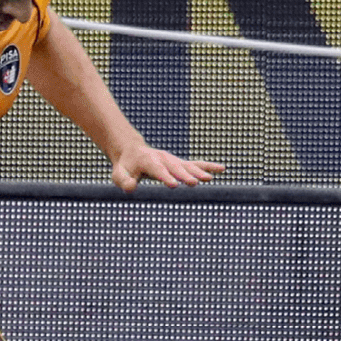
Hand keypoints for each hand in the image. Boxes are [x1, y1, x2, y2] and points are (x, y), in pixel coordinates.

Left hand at [109, 144, 223, 190]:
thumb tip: (130, 188)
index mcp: (148, 161)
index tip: (174, 185)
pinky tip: (222, 169)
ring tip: (209, 179)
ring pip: (188, 166)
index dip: (166, 177)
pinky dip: (208, 166)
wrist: (132, 152)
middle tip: (194, 183)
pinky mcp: (180, 164)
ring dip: (198, 172)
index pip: (158, 170)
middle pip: (176, 168)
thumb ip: (123, 181)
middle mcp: (163, 158)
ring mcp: (173, 160)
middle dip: (185, 176)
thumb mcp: (118, 174)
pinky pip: (196, 164)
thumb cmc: (125, 167)